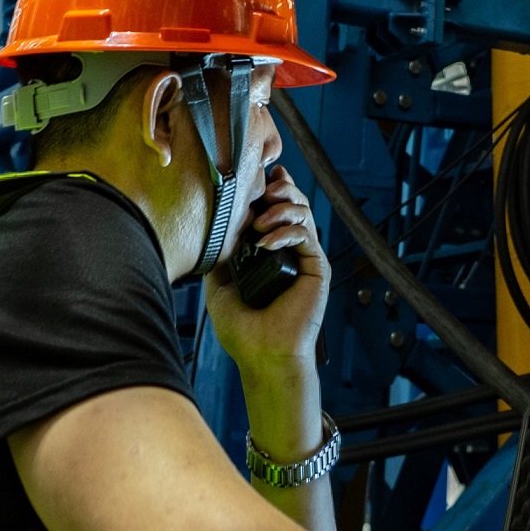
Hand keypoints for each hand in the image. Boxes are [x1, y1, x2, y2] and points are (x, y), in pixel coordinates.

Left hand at [204, 160, 330, 369]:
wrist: (262, 355)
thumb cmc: (242, 330)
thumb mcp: (219, 285)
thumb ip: (219, 256)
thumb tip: (213, 227)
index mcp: (268, 252)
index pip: (274, 209)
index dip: (269, 188)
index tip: (257, 175)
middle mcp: (288, 251)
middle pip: (292, 202)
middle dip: (278, 190)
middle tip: (261, 193)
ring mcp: (303, 258)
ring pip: (303, 212)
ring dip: (281, 207)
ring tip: (259, 223)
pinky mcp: (316, 267)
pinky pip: (306, 235)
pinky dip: (286, 231)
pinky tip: (265, 242)